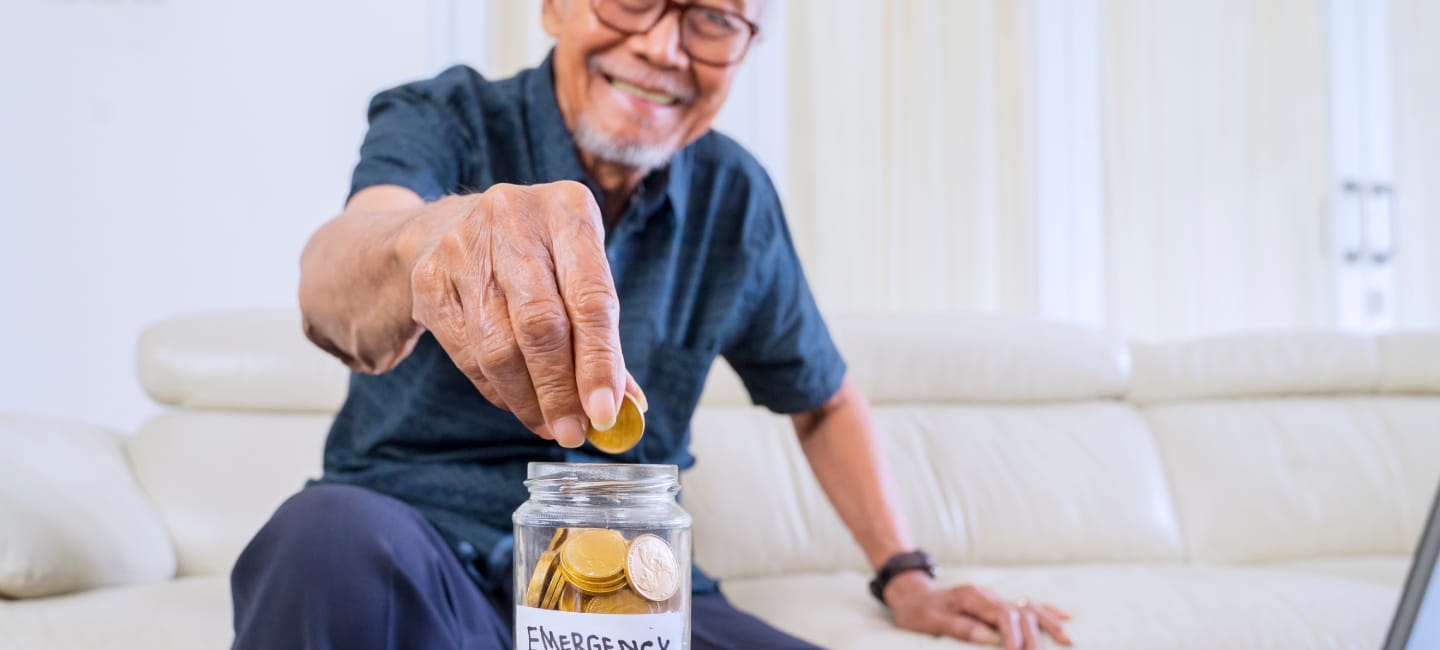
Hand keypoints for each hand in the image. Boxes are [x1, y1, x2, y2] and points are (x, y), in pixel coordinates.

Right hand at [404, 181, 643, 446]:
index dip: (600, 363)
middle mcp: (514, 218)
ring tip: (548, 424)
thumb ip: (603, 334)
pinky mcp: (429, 278)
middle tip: (573, 432)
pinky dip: (496, 389)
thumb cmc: (538, 257)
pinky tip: (516, 402)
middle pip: (541, 325)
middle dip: (560, 390)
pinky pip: (467, 353)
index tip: (607, 413)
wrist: (451, 225)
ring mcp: (464, 246)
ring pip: (499, 346)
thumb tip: (628, 406)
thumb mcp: (579, 271)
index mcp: (568, 210)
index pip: (590, 299)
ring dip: (527, 398)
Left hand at [884, 572, 1072, 648]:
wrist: (912, 594)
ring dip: (1049, 623)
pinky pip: (1027, 604)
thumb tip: (989, 638)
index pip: (1001, 614)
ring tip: (1068, 639)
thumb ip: (959, 628)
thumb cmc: (919, 611)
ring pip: (1030, 606)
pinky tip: (1066, 617)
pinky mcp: (997, 602)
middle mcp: (987, 594)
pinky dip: (1047, 611)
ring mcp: (995, 597)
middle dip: (1035, 634)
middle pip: (1020, 610)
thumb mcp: (931, 621)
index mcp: (972, 597)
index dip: (1013, 634)